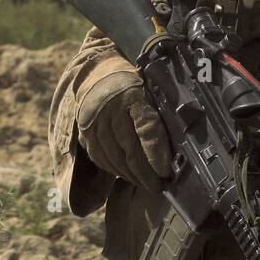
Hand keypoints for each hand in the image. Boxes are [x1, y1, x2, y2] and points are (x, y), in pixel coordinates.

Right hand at [75, 67, 170, 190]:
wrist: (95, 72)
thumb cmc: (129, 84)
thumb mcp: (148, 90)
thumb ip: (157, 115)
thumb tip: (175, 147)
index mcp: (132, 95)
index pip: (147, 128)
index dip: (157, 152)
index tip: (166, 171)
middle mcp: (110, 109)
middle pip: (129, 149)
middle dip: (146, 173)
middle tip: (159, 186)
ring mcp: (94, 121)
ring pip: (114, 158)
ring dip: (131, 176)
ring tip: (145, 184)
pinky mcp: (84, 131)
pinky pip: (100, 157)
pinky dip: (114, 170)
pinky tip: (126, 175)